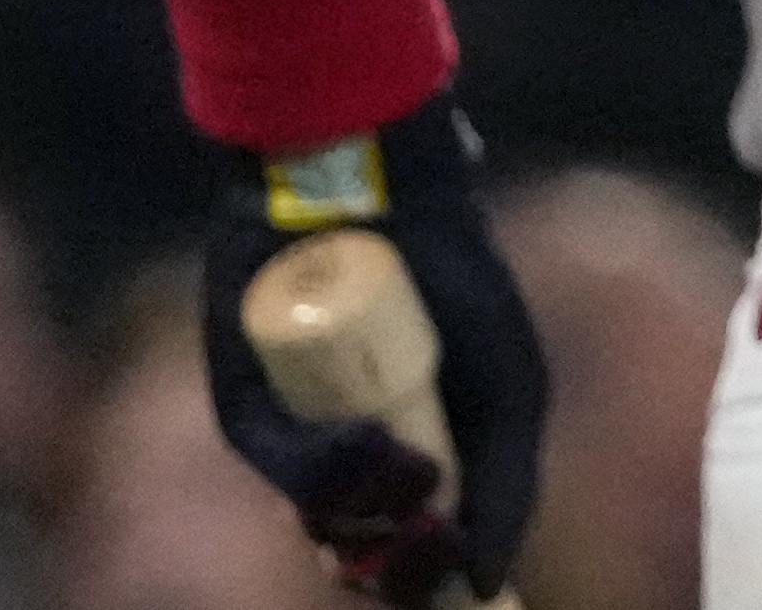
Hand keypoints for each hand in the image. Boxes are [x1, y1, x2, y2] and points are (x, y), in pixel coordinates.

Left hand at [198, 102, 548, 605]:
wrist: (384, 192)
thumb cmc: (461, 280)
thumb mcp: (513, 389)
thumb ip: (509, 488)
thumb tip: (484, 589)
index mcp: (410, 460)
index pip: (408, 558)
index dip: (429, 583)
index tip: (457, 586)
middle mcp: (344, 459)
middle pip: (358, 560)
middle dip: (399, 569)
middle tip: (429, 544)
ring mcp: (294, 437)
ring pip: (322, 524)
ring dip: (372, 518)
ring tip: (417, 470)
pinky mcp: (248, 409)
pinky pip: (283, 470)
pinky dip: (333, 471)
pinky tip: (377, 442)